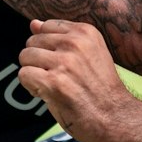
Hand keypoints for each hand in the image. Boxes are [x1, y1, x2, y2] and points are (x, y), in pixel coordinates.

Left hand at [18, 19, 136, 141]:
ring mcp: (64, 62)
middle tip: (56, 78)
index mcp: (85, 32)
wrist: (117, 118)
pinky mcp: (54, 82)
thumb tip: (33, 24)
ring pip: (25, 57)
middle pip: (32, 41)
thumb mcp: (89, 54)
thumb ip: (60, 38)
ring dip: (33, 74)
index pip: (45, 26)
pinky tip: (46, 94)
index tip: (60, 63)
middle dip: (37, 61)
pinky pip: (24, 74)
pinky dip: (31, 86)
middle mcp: (75, 43)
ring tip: (51, 86)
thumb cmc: (101, 90)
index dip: (47, 47)